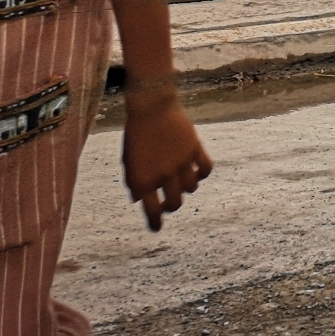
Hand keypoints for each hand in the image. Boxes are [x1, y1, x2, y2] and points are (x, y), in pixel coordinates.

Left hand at [121, 101, 212, 231]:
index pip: (151, 211)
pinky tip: (196, 170)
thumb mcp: (129, 161)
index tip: (157, 228)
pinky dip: (202, 173)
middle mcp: (163, 174)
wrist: (151, 107)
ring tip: (180, 180)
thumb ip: (135, 182)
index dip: (155, 223)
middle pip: (175, 203)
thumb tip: (140, 201)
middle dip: (171, 206)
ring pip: (191, 188)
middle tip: (168, 202)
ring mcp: (181, 163)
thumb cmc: (136, 134)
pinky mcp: (195, 149)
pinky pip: (206, 169)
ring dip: (186, 188)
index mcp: (143, 179)